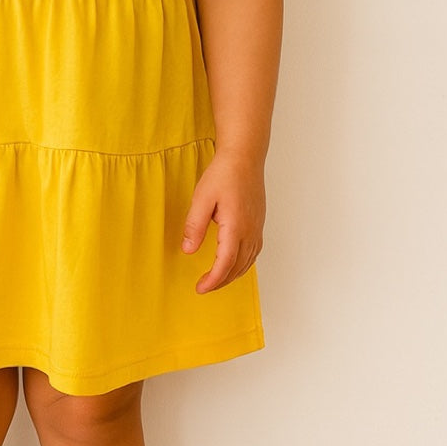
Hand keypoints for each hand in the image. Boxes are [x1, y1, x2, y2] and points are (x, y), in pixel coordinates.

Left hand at [181, 154, 265, 293]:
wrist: (244, 157)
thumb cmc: (223, 173)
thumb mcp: (202, 198)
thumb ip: (195, 225)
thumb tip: (188, 250)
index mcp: (236, 226)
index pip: (225, 263)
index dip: (213, 279)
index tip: (200, 288)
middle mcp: (250, 231)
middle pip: (238, 267)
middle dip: (220, 281)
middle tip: (203, 287)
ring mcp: (257, 227)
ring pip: (248, 262)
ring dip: (232, 275)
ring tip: (216, 279)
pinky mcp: (258, 223)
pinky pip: (254, 252)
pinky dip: (243, 264)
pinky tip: (234, 263)